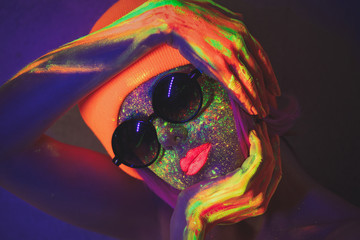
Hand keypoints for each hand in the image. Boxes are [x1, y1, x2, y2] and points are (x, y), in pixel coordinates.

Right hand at [163, 0, 279, 116]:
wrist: (179, 18)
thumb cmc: (195, 14)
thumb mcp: (222, 12)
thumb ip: (234, 18)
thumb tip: (241, 18)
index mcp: (243, 32)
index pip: (262, 58)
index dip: (270, 75)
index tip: (273, 87)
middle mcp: (240, 44)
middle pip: (258, 73)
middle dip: (265, 92)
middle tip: (269, 105)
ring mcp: (230, 56)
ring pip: (249, 82)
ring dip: (257, 99)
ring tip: (262, 111)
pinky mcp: (217, 66)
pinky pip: (235, 86)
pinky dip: (244, 100)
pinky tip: (250, 108)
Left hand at [170, 122, 280, 239]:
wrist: (192, 215)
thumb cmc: (203, 205)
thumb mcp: (228, 199)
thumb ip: (241, 190)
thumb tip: (242, 170)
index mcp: (259, 205)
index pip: (275, 175)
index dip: (275, 155)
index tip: (270, 139)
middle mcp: (261, 201)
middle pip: (273, 166)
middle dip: (271, 144)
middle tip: (264, 127)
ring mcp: (254, 194)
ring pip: (268, 160)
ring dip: (264, 140)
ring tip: (258, 126)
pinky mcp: (244, 184)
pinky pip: (259, 159)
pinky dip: (258, 144)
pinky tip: (252, 133)